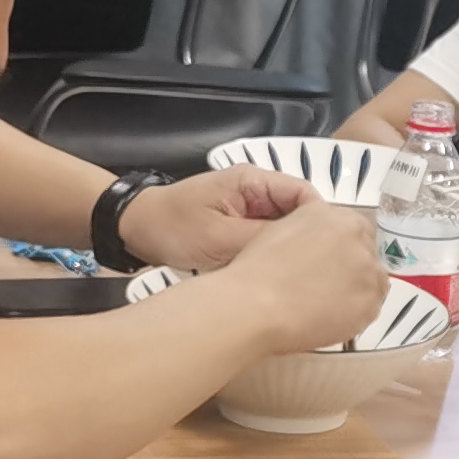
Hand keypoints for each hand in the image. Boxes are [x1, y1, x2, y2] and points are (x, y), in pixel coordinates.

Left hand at [120, 165, 318, 270]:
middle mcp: (257, 191)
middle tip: (315, 272)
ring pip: (285, 231)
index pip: (305, 195)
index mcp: (253, 181)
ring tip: (298, 276)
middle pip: (299, 214)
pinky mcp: (241, 228)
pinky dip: (273, 257)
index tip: (325, 253)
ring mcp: (250, 210)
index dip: (320, 223)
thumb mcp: (218, 238)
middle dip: (307, 240)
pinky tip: (277, 276)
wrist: (133, 230)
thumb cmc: (171, 227)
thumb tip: (301, 253)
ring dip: (289, 251)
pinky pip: (268, 241)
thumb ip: (261, 241)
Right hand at [213, 196, 387, 349]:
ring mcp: (370, 273)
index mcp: (339, 217)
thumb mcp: (283, 227)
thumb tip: (318, 243)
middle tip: (324, 286)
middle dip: (350, 269)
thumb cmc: (259, 268)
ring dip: (355, 291)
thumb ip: (311, 228)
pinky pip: (369, 309)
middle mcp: (361, 241)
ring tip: (323, 304)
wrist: (258, 304)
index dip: (341, 249)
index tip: (329, 263)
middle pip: (366, 255)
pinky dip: (354, 314)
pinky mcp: (371, 304)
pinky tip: (328, 318)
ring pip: (372, 283)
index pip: (355, 231)